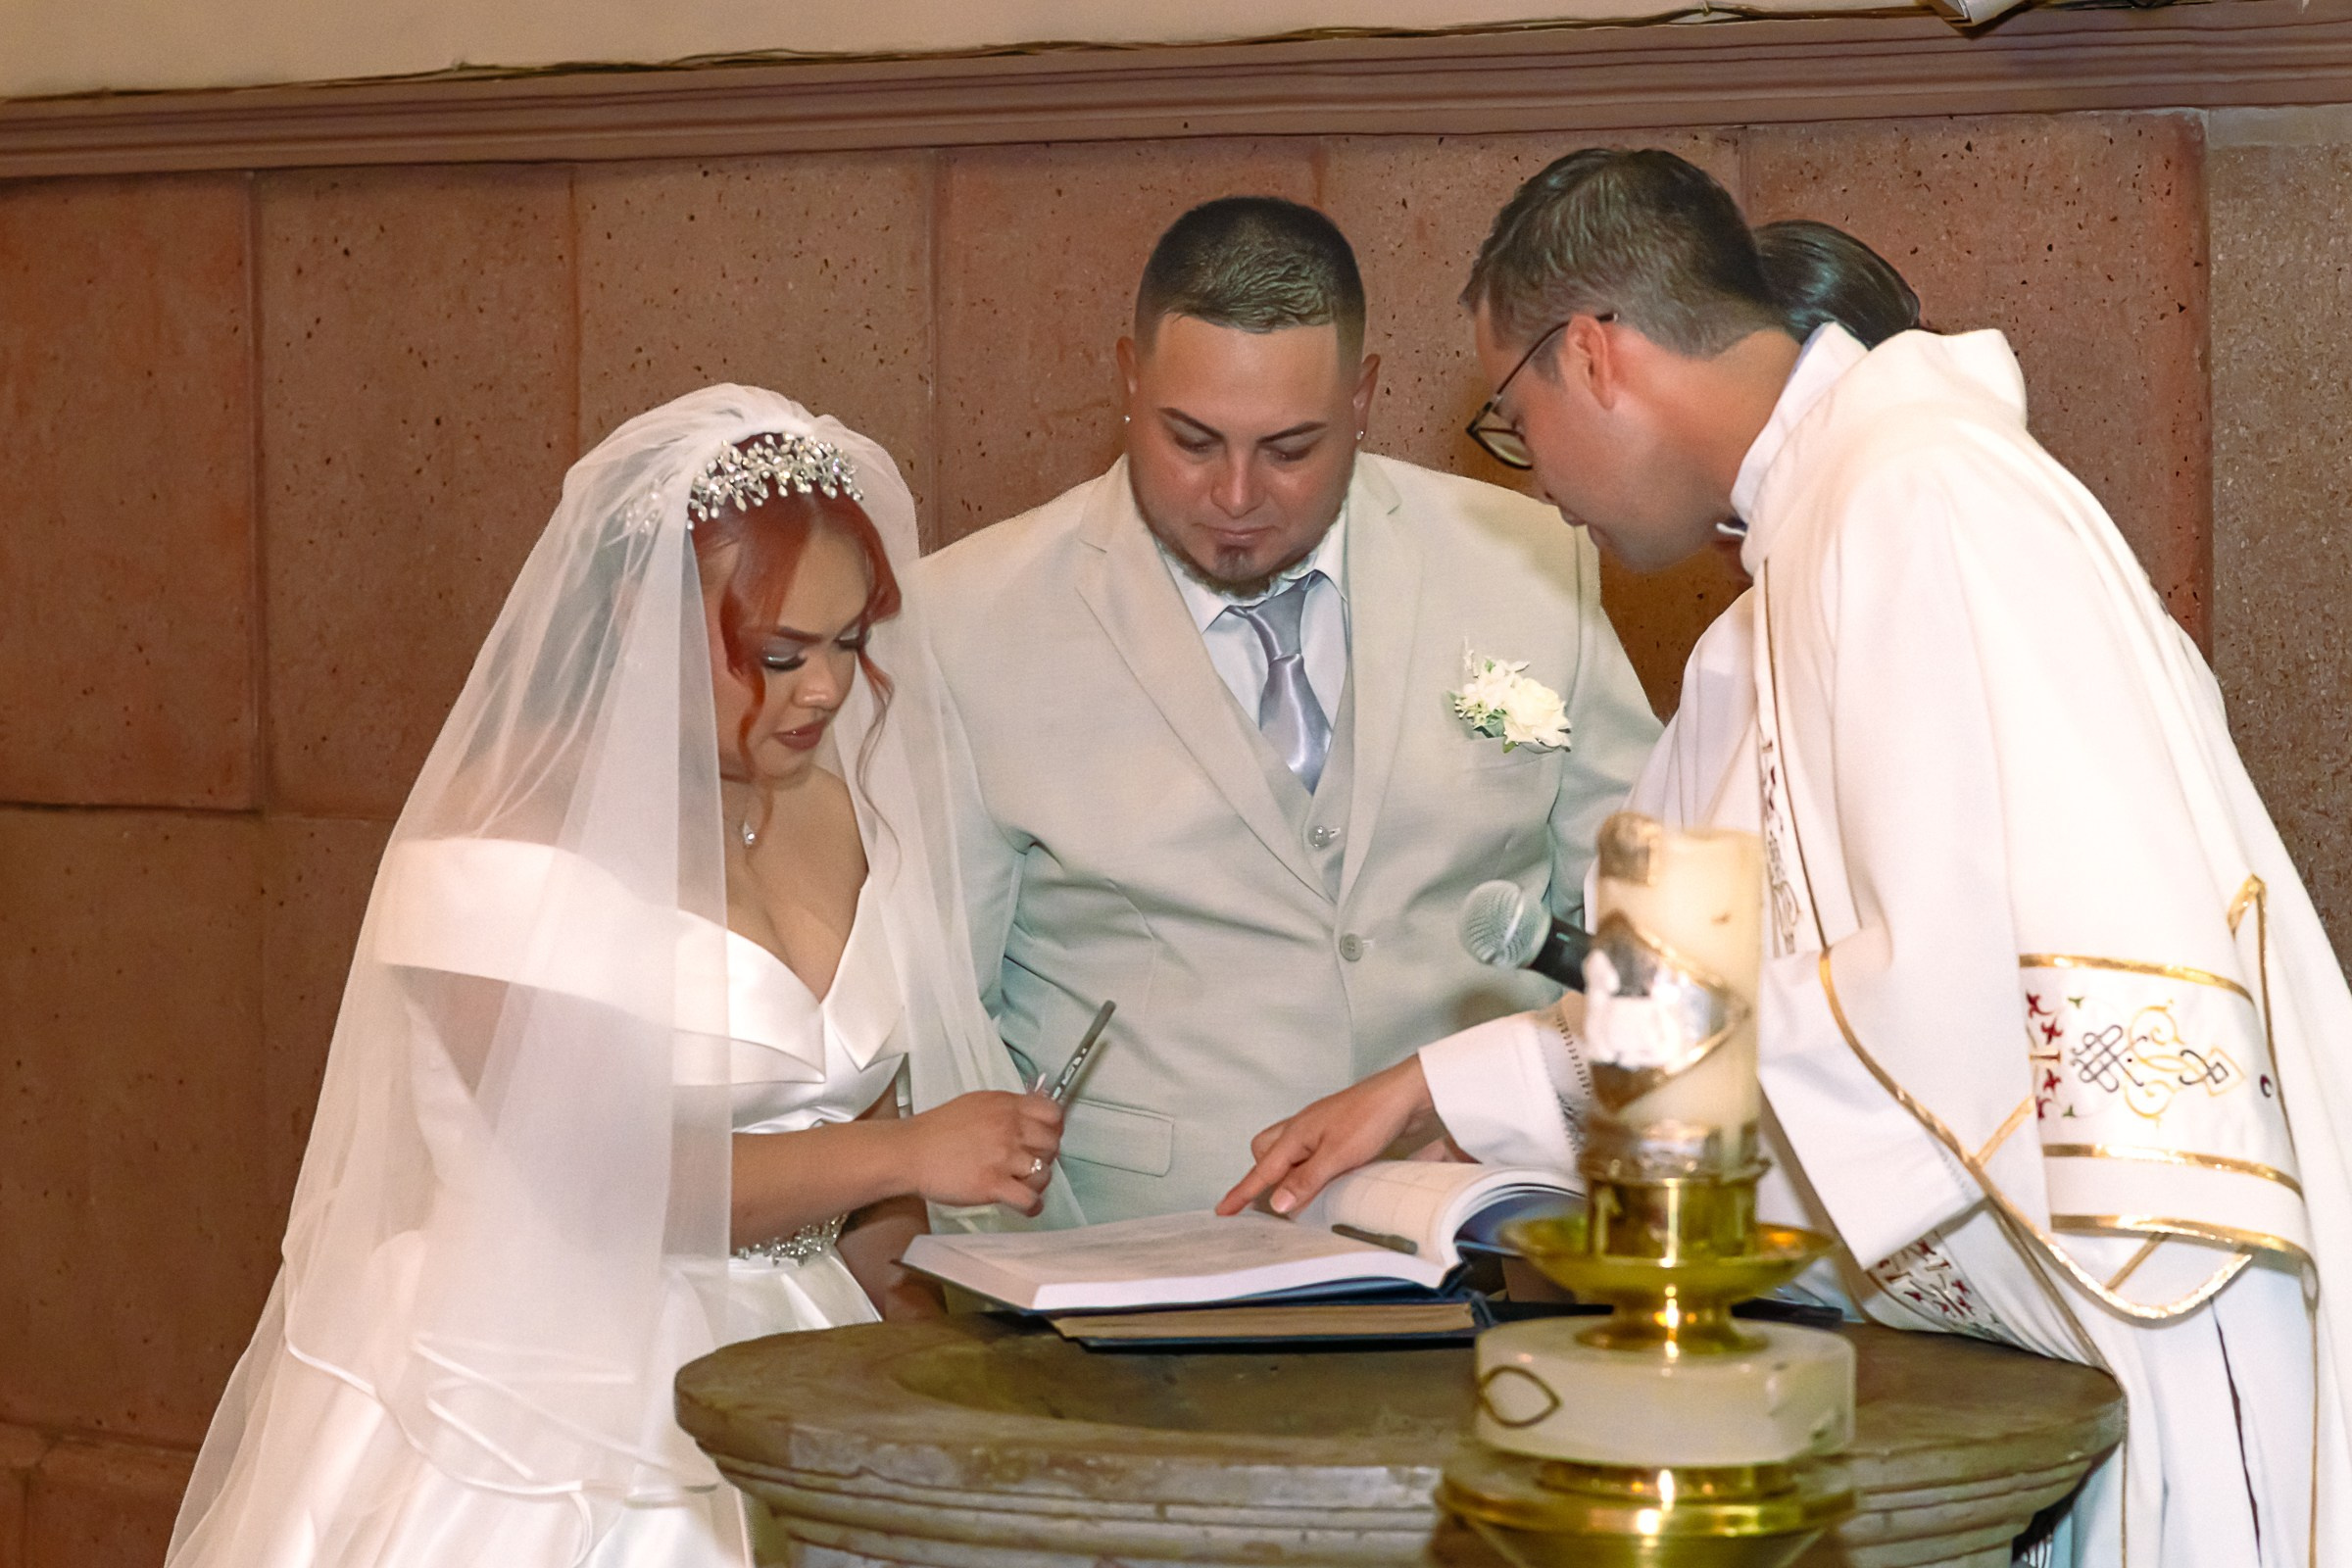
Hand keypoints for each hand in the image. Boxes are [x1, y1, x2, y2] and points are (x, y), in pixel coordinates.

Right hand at [902, 1091, 1062, 1214]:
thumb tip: (1032, 1111)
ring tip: (1023, 1184)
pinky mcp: (993, 1185)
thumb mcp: (977, 1104)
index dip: (1054, 1128)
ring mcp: (1002, 1157)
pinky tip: (1024, 1205)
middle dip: (1046, 1156)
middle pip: (1052, 1144)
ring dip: (1037, 1182)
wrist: (909, 1152)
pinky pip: (1029, 1199)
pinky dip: (1032, 1206)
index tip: (1046, 1137)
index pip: (1053, 1113)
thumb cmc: (937, 1131)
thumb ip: (1006, 1108)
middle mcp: (1009, 1128)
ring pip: (1044, 1173)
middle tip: (1031, 1163)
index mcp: (1006, 1106)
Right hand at [1215, 1055, 1439, 1216]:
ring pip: (1286, 1151)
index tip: (1222, 1211)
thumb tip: (1276, 1204)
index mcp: (1295, 1135)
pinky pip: (1307, 1150)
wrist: (1403, 1094)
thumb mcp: (1337, 1156)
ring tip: (1302, 1194)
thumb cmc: (1371, 1118)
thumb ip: (1305, 1180)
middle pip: (1265, 1154)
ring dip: (1288, 1173)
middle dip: (1263, 1177)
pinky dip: (1306, 1167)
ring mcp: (1317, 1128)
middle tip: (1275, 1202)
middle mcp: (1301, 1129)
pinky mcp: (1334, 1130)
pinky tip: (1324, 1177)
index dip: (1242, 1193)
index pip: (1261, 1171)